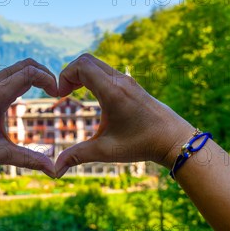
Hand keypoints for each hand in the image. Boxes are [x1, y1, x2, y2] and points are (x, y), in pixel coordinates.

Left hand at [0, 59, 57, 176]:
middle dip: (47, 73)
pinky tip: (31, 92)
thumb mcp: (0, 154)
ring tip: (49, 90)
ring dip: (37, 74)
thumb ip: (29, 160)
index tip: (58, 94)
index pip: (29, 73)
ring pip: (19, 66)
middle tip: (57, 90)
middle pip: (28, 64)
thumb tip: (55, 172)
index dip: (49, 79)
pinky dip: (26, 76)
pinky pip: (11, 71)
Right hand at [54, 54, 192, 177]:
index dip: (64, 76)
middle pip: (86, 60)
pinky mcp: (131, 84)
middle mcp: (120, 80)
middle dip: (69, 73)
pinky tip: (91, 96)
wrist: (175, 139)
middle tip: (64, 93)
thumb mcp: (106, 151)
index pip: (81, 66)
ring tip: (73, 93)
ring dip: (81, 74)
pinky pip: (106, 70)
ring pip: (97, 63)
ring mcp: (127, 80)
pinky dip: (92, 77)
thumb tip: (54, 170)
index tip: (60, 96)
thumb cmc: (142, 144)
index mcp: (112, 92)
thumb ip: (77, 156)